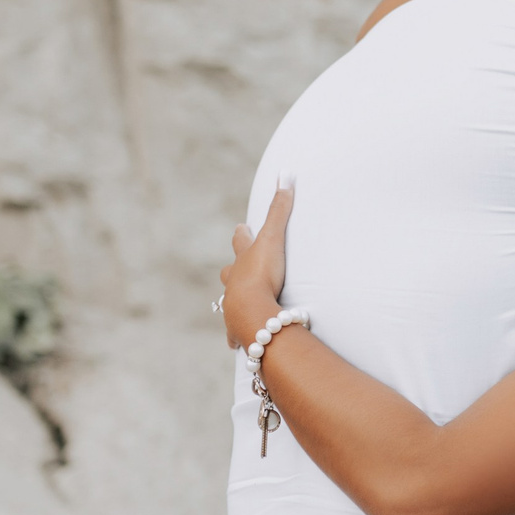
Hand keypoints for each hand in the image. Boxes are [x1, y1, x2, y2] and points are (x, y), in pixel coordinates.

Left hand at [221, 185, 293, 347]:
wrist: (253, 311)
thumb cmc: (262, 274)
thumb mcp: (272, 238)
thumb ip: (280, 208)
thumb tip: (286, 174)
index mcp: (242, 261)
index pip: (240, 241)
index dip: (241, 233)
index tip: (239, 226)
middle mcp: (233, 282)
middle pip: (228, 272)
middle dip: (231, 269)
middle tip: (233, 268)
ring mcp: (233, 306)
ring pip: (228, 302)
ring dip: (232, 301)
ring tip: (237, 305)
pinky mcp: (237, 329)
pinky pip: (234, 333)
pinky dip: (236, 335)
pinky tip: (238, 340)